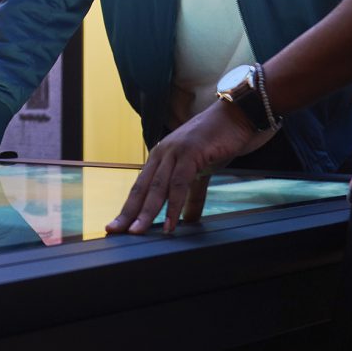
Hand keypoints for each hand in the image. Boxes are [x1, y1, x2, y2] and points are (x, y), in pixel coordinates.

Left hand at [105, 100, 271, 235]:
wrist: (236, 117)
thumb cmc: (217, 143)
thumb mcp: (200, 173)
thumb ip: (191, 195)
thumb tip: (185, 221)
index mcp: (160, 157)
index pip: (140, 187)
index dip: (127, 207)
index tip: (115, 226)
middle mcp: (162, 153)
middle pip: (141, 188)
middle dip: (127, 212)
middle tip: (114, 232)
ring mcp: (175, 151)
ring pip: (157, 187)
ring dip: (146, 212)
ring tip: (137, 233)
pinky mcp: (190, 152)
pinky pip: (179, 183)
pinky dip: (174, 205)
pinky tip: (170, 223)